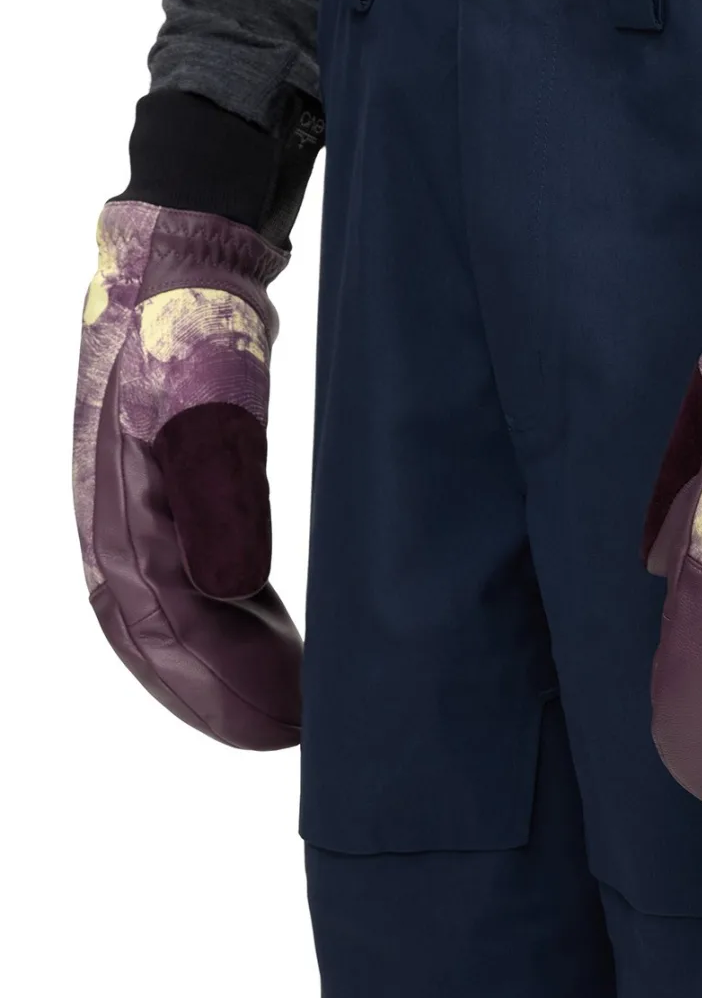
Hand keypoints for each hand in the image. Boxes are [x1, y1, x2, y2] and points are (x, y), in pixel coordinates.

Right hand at [72, 201, 300, 748]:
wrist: (180, 262)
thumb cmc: (193, 329)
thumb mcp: (210, 404)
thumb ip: (218, 491)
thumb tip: (230, 590)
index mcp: (119, 511)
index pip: (162, 623)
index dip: (215, 682)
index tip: (277, 725)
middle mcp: (120, 519)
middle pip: (159, 633)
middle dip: (217, 690)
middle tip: (285, 735)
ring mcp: (143, 504)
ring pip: (173, 609)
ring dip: (221, 661)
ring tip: (282, 703)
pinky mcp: (176, 486)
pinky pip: (191, 571)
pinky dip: (228, 614)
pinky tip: (268, 632)